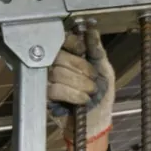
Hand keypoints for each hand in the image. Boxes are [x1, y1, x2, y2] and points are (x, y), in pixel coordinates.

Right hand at [47, 27, 114, 144]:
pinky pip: (54, 90)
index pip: (62, 40)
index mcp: (70, 55)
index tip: (83, 52)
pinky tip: (82, 99)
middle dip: (80, 68)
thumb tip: (91, 30)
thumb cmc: (102, 95)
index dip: (73, 44)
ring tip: (91, 91)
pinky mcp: (46, 97)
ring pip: (56, 73)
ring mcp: (49, 81)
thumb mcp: (104, 69)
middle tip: (93, 80)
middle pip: (58, 56)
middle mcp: (56, 65)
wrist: (98, 121)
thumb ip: (97, 50)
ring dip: (78, 83)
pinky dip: (72, 94)